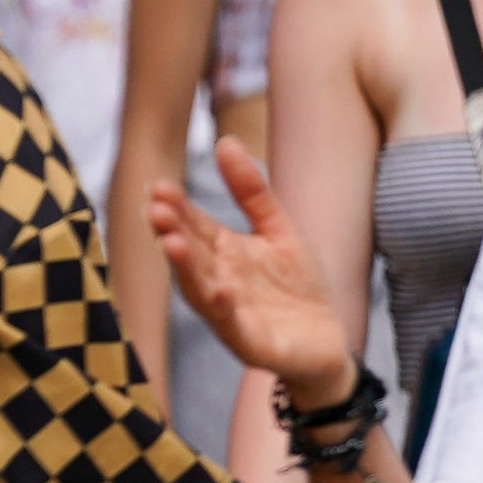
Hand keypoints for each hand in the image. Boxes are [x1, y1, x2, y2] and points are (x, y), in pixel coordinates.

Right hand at [146, 140, 357, 397]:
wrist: (326, 341)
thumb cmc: (295, 286)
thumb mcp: (279, 230)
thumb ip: (252, 191)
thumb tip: (225, 141)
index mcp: (223, 253)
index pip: (194, 225)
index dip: (177, 207)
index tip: (159, 185)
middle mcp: (217, 281)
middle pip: (190, 254)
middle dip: (173, 232)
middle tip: (157, 208)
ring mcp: (229, 313)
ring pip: (200, 288)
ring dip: (185, 268)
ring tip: (172, 243)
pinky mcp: (249, 340)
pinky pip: (232, 323)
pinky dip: (224, 308)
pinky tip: (221, 289)